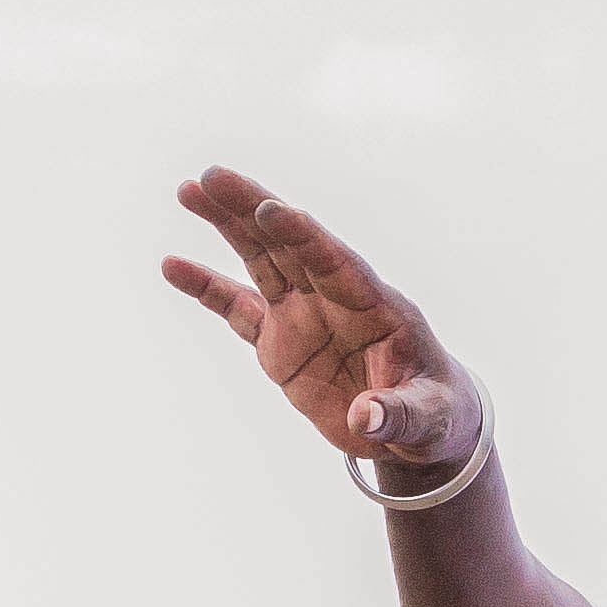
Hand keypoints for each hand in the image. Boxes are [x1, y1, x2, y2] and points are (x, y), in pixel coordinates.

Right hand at [161, 169, 480, 476]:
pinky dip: (206, 288)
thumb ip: (397, 415)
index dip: (303, 235)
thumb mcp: (426, 419)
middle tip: (212, 176)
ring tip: (189, 191)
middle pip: (289, 244)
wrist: (414, 430)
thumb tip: (366, 419)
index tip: (270, 210)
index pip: (334, 260)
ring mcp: (303, 315)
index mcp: (376, 306)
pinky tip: (173, 265)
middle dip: (252, 209)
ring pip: (260, 259)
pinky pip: (236, 309)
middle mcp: (334, 298)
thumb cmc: (433, 415)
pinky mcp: (279, 342)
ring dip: (226, 225)